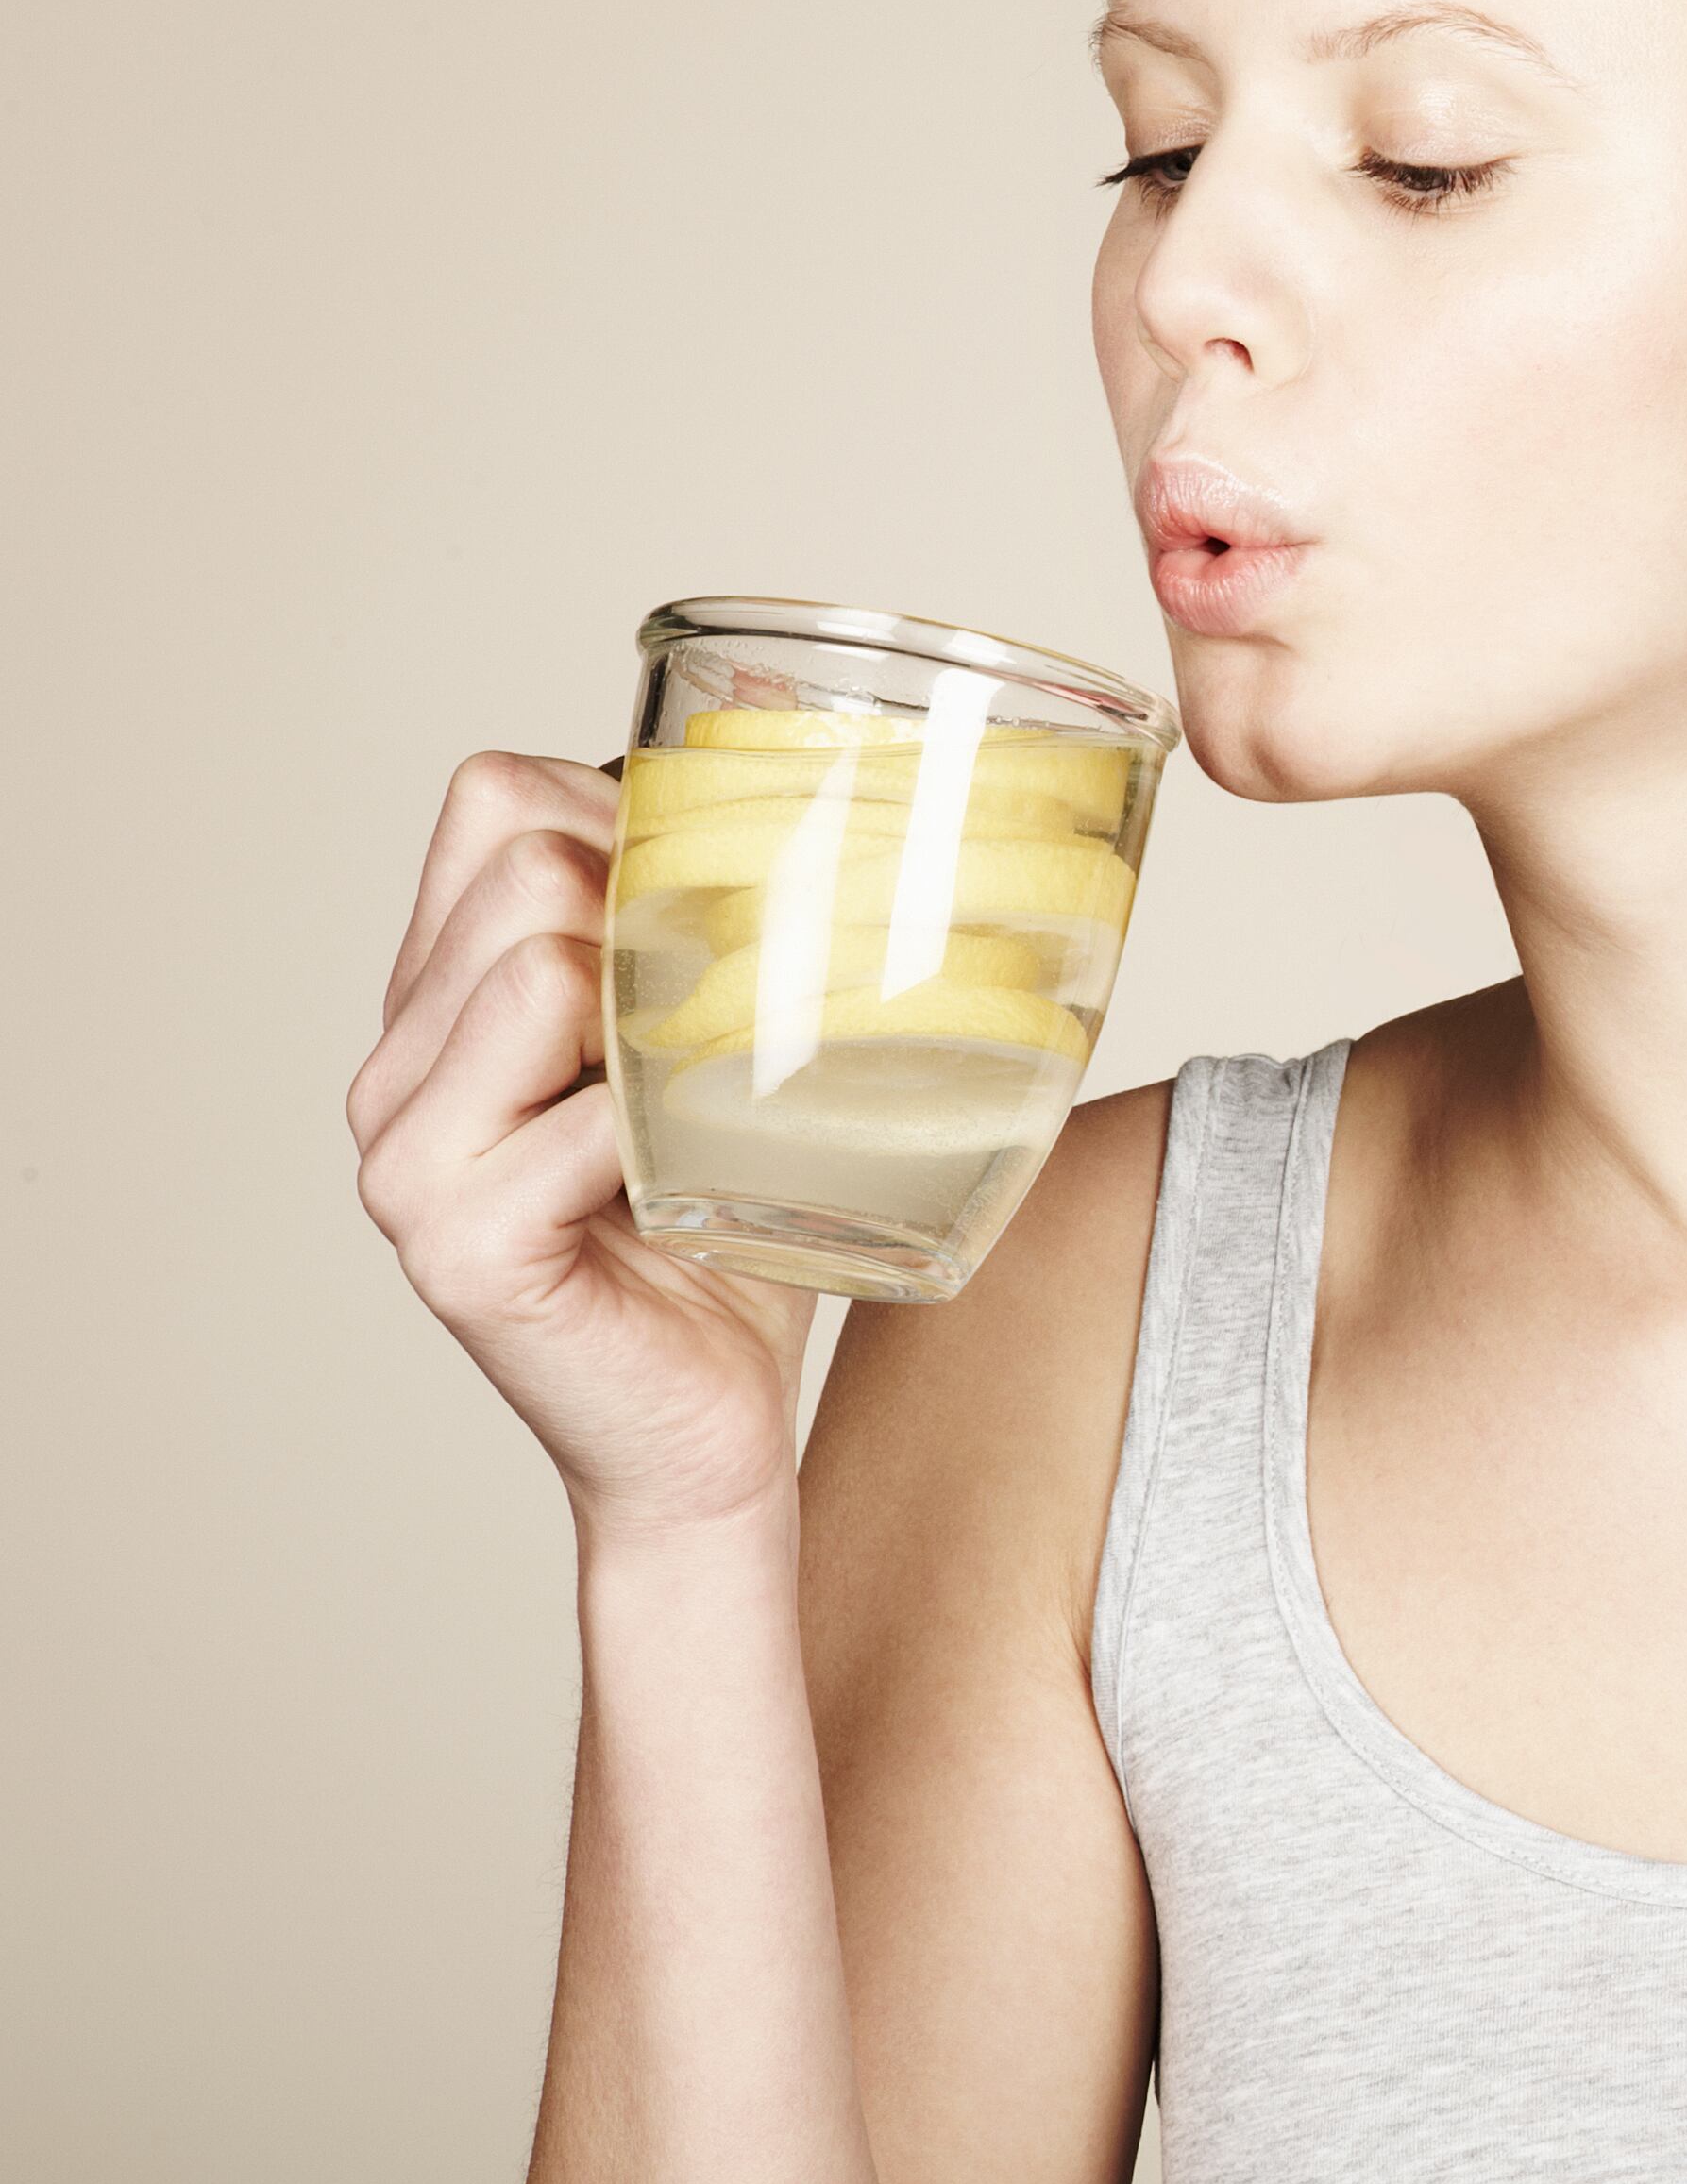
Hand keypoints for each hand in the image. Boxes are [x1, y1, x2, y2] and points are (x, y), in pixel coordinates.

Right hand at [348, 751, 814, 1534]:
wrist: (708, 1427)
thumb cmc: (727, 1229)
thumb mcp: (705, 1047)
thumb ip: (694, 928)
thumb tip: (794, 756)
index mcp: (440, 1000)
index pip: (495, 799)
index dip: (624, 815)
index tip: (714, 915)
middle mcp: (396, 1068)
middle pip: (524, 861)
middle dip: (656, 911)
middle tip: (726, 1025)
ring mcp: (405, 1158)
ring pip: (538, 967)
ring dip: (666, 1017)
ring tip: (705, 1107)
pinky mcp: (454, 1244)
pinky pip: (581, 1116)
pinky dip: (669, 1134)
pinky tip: (696, 1186)